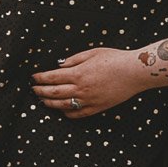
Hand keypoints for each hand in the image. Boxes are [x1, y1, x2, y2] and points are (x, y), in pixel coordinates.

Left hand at [31, 48, 151, 117]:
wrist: (134, 73)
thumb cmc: (115, 59)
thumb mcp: (93, 52)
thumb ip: (74, 59)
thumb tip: (60, 65)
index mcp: (78, 73)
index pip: (52, 77)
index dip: (40, 78)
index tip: (33, 78)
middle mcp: (81, 89)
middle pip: (54, 92)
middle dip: (40, 91)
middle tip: (33, 90)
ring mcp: (88, 100)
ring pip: (62, 105)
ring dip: (50, 103)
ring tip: (42, 101)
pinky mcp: (96, 108)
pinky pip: (77, 114)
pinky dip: (66, 113)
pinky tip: (62, 110)